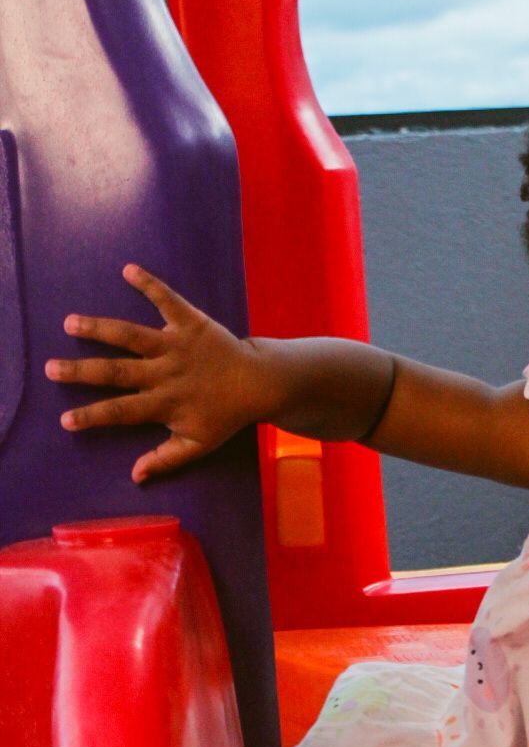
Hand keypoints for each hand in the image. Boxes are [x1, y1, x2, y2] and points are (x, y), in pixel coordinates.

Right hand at [47, 266, 261, 482]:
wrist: (259, 383)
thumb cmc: (225, 415)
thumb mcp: (199, 444)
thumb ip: (165, 459)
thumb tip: (134, 476)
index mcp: (164, 403)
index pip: (121, 411)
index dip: (93, 416)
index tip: (66, 420)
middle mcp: (166, 373)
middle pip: (117, 372)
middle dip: (82, 371)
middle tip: (51, 369)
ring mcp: (177, 345)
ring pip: (132, 336)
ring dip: (100, 328)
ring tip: (71, 322)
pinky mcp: (191, 322)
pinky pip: (168, 300)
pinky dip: (150, 284)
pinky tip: (128, 270)